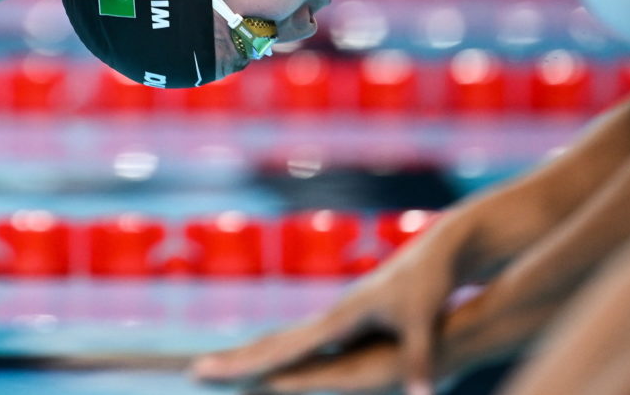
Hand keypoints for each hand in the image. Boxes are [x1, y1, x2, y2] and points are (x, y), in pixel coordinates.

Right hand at [191, 214, 481, 394]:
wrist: (435, 249)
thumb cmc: (429, 284)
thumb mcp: (424, 322)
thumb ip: (419, 358)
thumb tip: (423, 393)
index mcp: (338, 317)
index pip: (282, 346)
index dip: (246, 362)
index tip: (208, 368)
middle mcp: (328, 315)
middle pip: (271, 340)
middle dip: (233, 359)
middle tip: (194, 372)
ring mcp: (333, 315)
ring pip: (280, 338)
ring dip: (248, 354)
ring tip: (216, 367)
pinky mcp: (343, 317)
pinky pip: (298, 339)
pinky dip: (274, 350)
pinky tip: (266, 358)